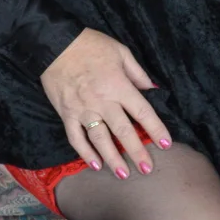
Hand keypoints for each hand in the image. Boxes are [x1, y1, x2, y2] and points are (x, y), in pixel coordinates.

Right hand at [40, 28, 172, 177]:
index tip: (165, 144)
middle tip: (147, 169)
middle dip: (136, 152)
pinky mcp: (66, 114)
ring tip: (124, 175)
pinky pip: (76, 138)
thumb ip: (137, 73)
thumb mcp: (121, 52)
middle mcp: (102, 101)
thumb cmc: (91, 45)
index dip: (155, 129)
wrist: (54, 44)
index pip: (142, 112)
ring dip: (113, 159)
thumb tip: (152, 90)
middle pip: (123, 131)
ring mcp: (83, 110)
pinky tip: (95, 165)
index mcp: (118, 86)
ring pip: (100, 139)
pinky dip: (85, 153)